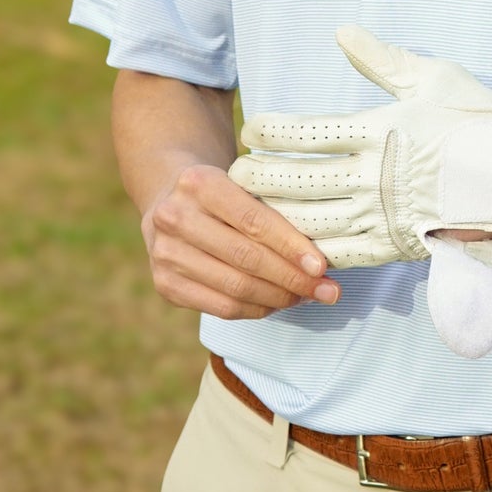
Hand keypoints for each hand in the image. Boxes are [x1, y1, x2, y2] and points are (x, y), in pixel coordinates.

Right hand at [141, 162, 340, 319]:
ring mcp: (165, 255)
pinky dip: (256, 309)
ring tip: (307, 297)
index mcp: (200, 183)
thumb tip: (320, 256)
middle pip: (246, 259)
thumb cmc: (222, 190)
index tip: (321, 266)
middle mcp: (176, 218)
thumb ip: (271, 209)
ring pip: (235, 288)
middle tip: (327, 290)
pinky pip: (220, 307)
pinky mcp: (165, 285)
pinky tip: (278, 303)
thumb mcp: (240, 182)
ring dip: (279, 298)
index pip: (254, 221)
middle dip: (292, 278)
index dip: (290, 246)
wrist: (168, 196)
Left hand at [229, 25, 491, 267]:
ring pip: (312, 220)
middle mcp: (376, 175)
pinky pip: (343, 253)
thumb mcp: (434, 76)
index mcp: (382, 130)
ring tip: (249, 211)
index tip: (251, 128)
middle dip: (260, 177)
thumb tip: (342, 33)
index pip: (310, 133)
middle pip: (300, 181)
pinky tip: (289, 246)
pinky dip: (311, 249)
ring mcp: (385, 215)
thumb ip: (382, 60)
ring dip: (276, 215)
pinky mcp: (398, 244)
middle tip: (233, 174)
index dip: (274, 132)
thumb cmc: (482, 117)